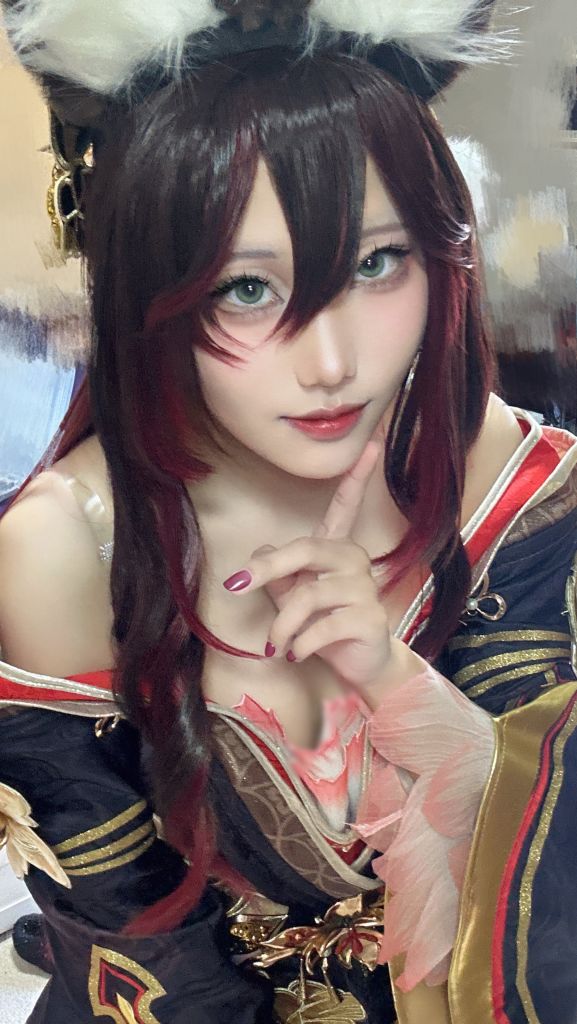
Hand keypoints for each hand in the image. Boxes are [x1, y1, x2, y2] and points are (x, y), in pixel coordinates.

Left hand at [222, 437, 392, 694]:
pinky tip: (295, 653)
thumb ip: (277, 574)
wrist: (360, 666)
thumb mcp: (292, 597)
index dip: (357, 476)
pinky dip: (301, 643)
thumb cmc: (324, 626)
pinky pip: (324, 626)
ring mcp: (364, 589)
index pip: (346, 506)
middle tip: (236, 587)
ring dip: (283, 624)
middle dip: (267, 568)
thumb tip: (261, 548)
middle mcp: (353, 561)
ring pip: (309, 595)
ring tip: (276, 645)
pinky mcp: (370, 619)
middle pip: (306, 549)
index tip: (371, 445)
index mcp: (336, 549)